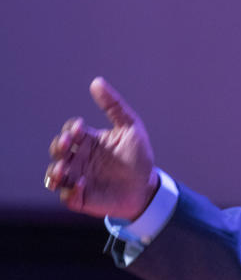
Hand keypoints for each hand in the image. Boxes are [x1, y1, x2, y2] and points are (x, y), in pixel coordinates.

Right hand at [44, 77, 157, 219]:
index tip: (80, 127)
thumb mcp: (131, 128)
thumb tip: (96, 82)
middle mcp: (79, 159)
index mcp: (88, 141)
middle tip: (68, 142)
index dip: (71, 129)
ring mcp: (78, 179)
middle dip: (58, 145)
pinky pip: (67, 197)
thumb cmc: (138, 157)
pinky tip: (81, 183)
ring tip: (63, 168)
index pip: (71, 131)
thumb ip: (114, 106)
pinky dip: (70, 191)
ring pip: (54, 175)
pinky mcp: (82, 198)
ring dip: (54, 171)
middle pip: (58, 150)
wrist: (147, 186)